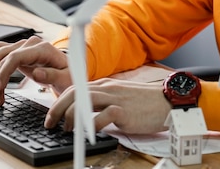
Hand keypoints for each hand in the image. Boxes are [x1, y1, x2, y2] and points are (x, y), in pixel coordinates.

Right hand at [0, 36, 71, 105]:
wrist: (69, 71)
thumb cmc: (68, 76)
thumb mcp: (66, 79)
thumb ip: (52, 76)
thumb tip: (36, 73)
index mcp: (43, 49)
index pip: (15, 57)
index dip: (3, 73)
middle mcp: (30, 44)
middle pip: (1, 55)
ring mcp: (22, 46)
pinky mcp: (17, 51)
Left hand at [45, 78, 172, 134]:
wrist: (168, 101)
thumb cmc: (146, 102)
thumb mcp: (120, 97)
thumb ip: (103, 102)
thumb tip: (86, 115)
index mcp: (105, 85)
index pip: (76, 88)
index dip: (60, 101)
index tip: (53, 115)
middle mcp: (108, 88)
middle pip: (75, 93)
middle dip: (58, 108)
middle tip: (51, 123)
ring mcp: (116, 98)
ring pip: (85, 101)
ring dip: (71, 116)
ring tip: (66, 129)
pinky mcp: (125, 111)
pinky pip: (104, 115)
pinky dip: (92, 124)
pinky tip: (87, 134)